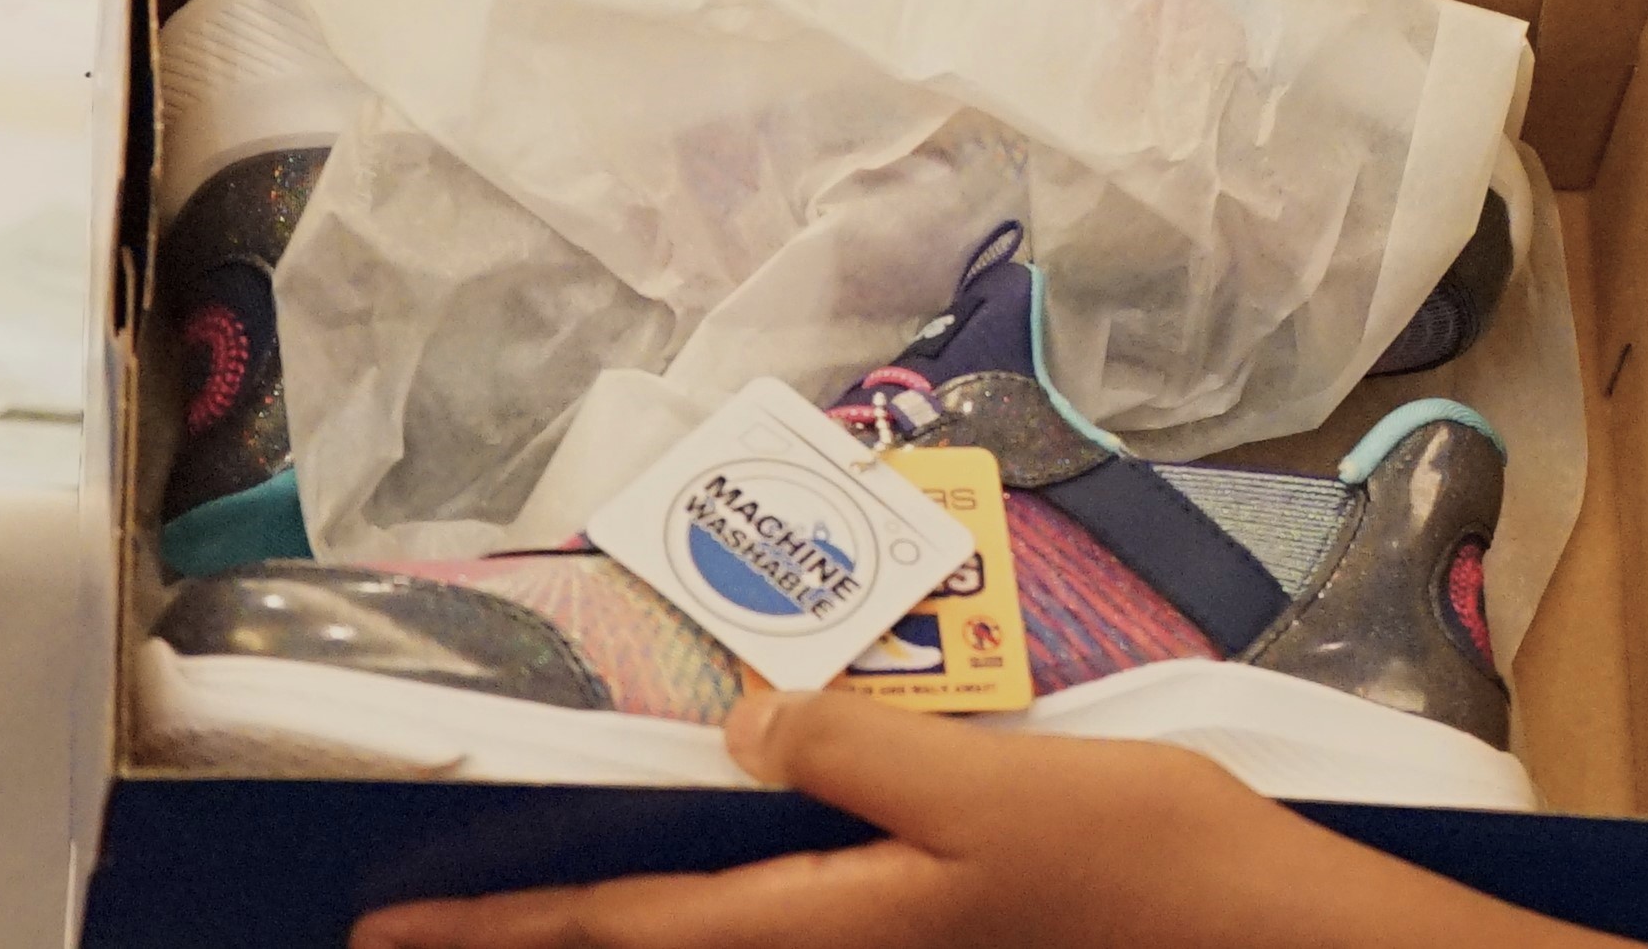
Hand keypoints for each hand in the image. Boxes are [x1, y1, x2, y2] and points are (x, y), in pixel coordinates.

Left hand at [348, 689, 1586, 948]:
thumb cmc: (1138, 862)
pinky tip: (720, 857)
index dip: (507, 928)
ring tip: (540, 895)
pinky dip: (723, 898)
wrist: (1262, 936)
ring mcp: (893, 947)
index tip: (385, 927)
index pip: (631, 931)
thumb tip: (738, 721)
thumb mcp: (999, 789)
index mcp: (836, 923)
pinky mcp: (941, 931)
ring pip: (720, 943)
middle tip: (421, 921)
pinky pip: (788, 922)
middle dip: (539, 935)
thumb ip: (863, 752)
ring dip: (623, 921)